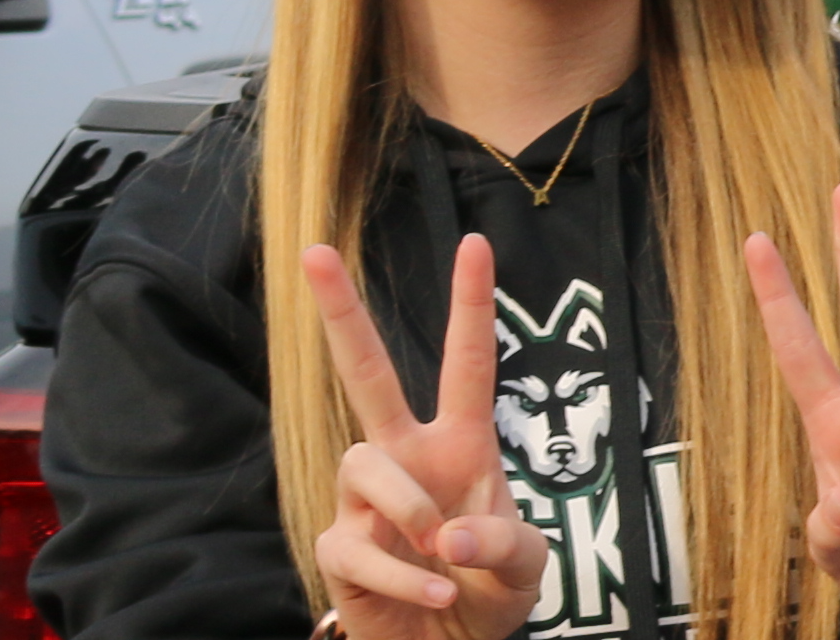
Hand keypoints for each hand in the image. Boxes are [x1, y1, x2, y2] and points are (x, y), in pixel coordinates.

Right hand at [300, 236, 549, 639]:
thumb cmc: (486, 592)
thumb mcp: (525, 567)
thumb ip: (505, 543)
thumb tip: (450, 532)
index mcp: (460, 444)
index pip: (466, 364)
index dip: (470, 306)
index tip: (476, 244)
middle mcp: (405, 456)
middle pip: (364, 372)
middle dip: (341, 312)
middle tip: (314, 251)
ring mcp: (364, 499)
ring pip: (364, 464)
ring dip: (408, 506)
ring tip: (443, 550)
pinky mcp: (337, 547)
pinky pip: (357, 545)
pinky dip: (403, 575)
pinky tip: (434, 595)